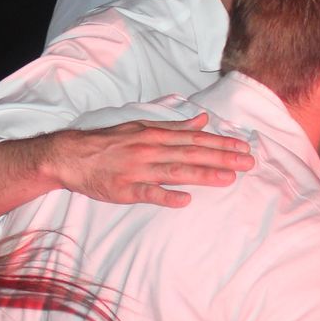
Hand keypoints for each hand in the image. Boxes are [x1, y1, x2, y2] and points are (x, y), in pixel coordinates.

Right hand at [47, 114, 254, 207]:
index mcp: (154, 134)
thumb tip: (203, 120)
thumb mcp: (141, 126)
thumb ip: (173, 126)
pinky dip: (166, 195)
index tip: (243, 147)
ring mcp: (137, 170)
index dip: (220, 143)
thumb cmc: (109, 142)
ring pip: (175, 171)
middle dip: (221, 158)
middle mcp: (149, 149)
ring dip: (203, 174)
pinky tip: (185, 200)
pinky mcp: (124, 189)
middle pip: (190, 153)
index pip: (194, 138)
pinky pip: (148, 193)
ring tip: (228, 178)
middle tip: (247, 163)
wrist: (71, 155)